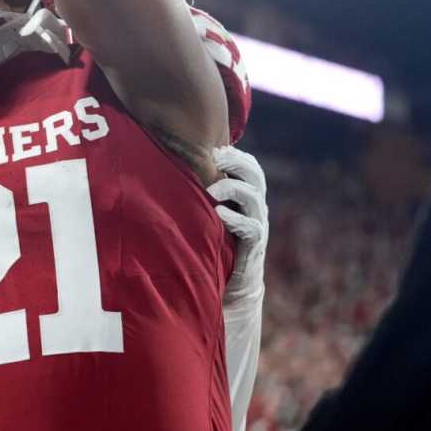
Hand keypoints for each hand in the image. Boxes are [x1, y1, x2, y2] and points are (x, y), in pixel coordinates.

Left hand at [208, 146, 266, 304]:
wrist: (233, 283)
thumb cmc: (216, 244)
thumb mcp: (211, 214)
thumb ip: (203, 194)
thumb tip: (174, 170)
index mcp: (247, 196)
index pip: (251, 167)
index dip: (237, 155)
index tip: (215, 147)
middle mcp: (255, 207)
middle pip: (256, 176)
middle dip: (237, 162)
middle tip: (216, 156)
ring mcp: (257, 225)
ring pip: (254, 198)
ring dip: (232, 189)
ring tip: (212, 191)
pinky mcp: (254, 245)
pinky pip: (251, 227)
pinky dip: (235, 219)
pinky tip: (220, 214)